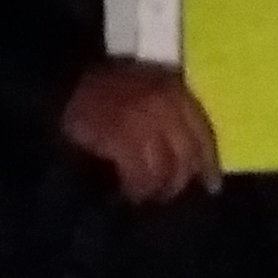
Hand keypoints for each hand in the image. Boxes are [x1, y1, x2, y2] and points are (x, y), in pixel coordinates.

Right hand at [60, 59, 221, 203]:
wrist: (66, 82)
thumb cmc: (107, 88)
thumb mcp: (147, 89)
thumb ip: (170, 113)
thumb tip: (191, 158)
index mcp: (174, 90)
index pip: (202, 133)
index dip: (209, 163)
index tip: (211, 186)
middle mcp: (164, 103)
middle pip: (185, 155)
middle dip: (179, 180)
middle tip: (167, 195)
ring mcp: (142, 120)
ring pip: (163, 168)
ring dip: (156, 188)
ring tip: (146, 195)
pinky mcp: (119, 136)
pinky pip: (138, 172)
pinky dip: (136, 187)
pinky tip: (129, 192)